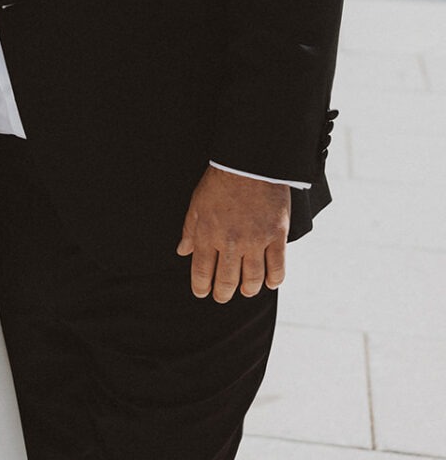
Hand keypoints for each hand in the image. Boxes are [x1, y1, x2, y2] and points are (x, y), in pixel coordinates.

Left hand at [176, 167, 290, 302]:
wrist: (249, 163)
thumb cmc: (220, 181)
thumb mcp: (196, 204)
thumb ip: (190, 231)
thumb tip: (182, 252)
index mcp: (208, 234)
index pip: (202, 271)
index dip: (201, 287)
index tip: (202, 293)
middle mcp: (230, 242)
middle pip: (227, 280)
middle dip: (223, 293)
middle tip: (222, 296)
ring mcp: (255, 240)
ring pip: (252, 279)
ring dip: (247, 290)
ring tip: (245, 291)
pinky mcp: (277, 236)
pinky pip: (277, 268)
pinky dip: (274, 280)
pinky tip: (270, 283)